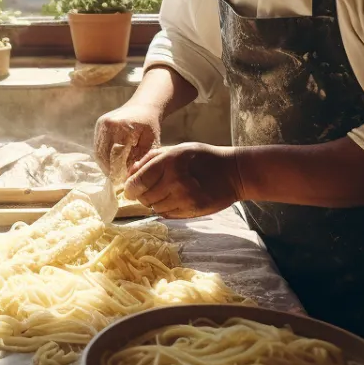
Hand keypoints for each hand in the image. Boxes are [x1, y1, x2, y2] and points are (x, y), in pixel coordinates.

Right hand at [93, 103, 161, 176]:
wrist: (144, 105)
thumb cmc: (150, 124)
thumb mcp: (151, 141)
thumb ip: (141, 157)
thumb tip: (130, 175)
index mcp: (120, 127)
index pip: (114, 155)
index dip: (117, 170)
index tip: (122, 181)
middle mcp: (107, 124)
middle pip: (103, 154)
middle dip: (109, 169)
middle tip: (117, 181)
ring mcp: (101, 123)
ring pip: (98, 151)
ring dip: (105, 164)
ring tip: (114, 174)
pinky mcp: (99, 125)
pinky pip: (98, 145)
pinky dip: (104, 156)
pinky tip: (112, 163)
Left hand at [123, 143, 242, 217]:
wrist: (233, 172)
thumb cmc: (202, 157)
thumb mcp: (176, 149)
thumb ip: (151, 160)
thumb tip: (130, 174)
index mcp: (169, 161)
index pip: (138, 181)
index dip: (130, 187)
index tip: (130, 189)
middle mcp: (175, 181)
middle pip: (144, 198)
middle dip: (143, 195)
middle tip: (151, 189)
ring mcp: (185, 198)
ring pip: (155, 208)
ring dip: (156, 202)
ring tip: (168, 192)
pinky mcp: (192, 210)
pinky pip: (167, 215)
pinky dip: (167, 209)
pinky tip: (176, 199)